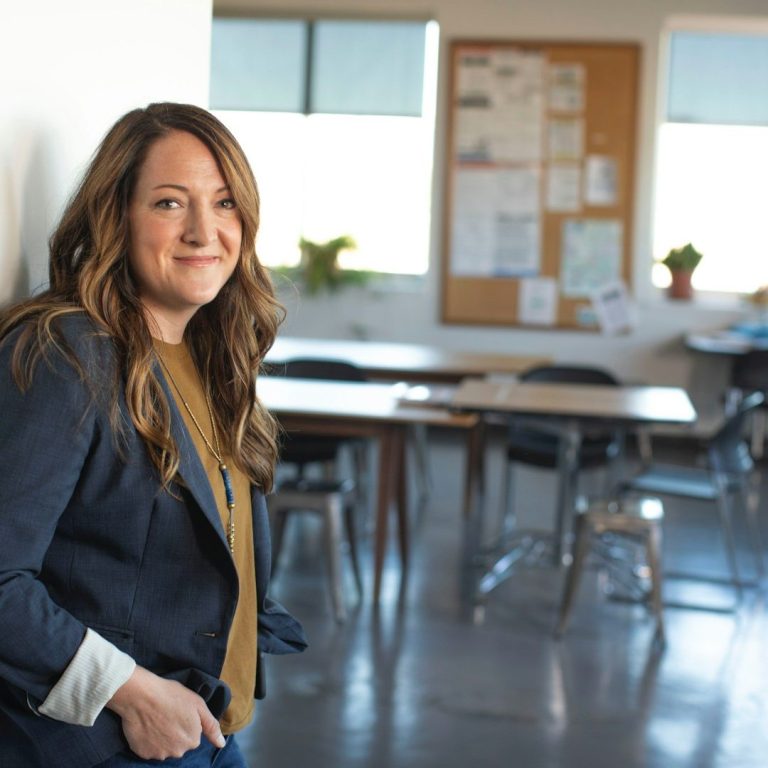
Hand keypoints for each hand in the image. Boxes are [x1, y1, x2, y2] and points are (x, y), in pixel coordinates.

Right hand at [106, 666, 224, 759]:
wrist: (141, 695)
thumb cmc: (172, 695)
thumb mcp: (198, 705)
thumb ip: (211, 726)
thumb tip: (221, 744)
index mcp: (193, 740)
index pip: (193, 735)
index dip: (187, 721)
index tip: (179, 710)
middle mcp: (178, 752)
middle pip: (179, 743)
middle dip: (176, 732)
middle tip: (168, 714)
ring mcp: (159, 754)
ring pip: (165, 747)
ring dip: (162, 737)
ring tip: (156, 719)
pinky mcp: (143, 754)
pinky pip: (149, 749)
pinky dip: (149, 740)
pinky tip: (147, 726)